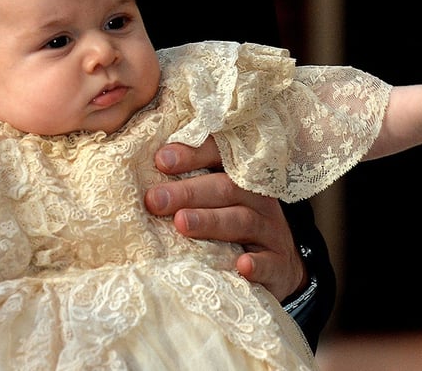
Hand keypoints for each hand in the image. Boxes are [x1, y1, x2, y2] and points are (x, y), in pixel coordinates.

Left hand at [144, 138, 305, 301]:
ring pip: (242, 220)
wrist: (279, 266)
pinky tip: (242, 265)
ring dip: (211, 221)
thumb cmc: (232, 223)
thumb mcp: (216, 199)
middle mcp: (258, 198)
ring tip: (181, 223)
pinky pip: (269, 263)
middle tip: (154, 200)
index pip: (220, 155)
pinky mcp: (279, 265)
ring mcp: (271, 231)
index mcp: (239, 176)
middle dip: (188, 192)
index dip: (192, 154)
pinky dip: (257, 265)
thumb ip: (186, 184)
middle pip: (226, 188)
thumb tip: (142, 174)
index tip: (160, 160)